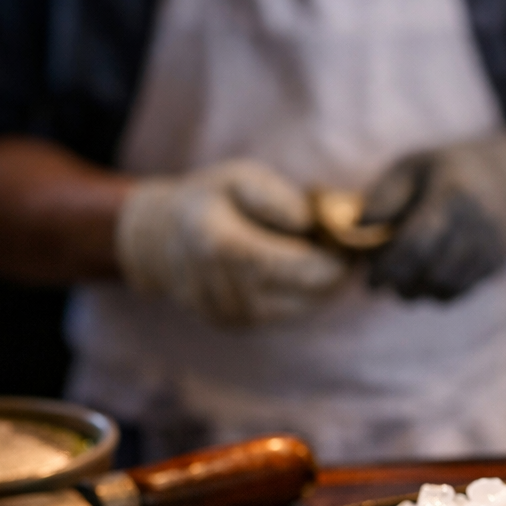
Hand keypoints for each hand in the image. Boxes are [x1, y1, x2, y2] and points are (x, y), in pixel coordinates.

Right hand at [115, 159, 348, 327]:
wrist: (158, 239)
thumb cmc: (208, 201)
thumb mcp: (240, 179)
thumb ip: (280, 198)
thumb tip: (317, 224)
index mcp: (226, 247)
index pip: (309, 269)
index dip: (339, 257)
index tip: (347, 237)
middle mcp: (228, 291)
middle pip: (315, 296)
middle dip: (335, 272)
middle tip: (336, 246)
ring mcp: (230, 315)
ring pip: (305, 308)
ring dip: (318, 286)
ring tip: (307, 253)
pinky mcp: (234, 326)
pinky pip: (285, 314)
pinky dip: (297, 295)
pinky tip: (287, 271)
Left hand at [359, 131, 505, 300]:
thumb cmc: (448, 170)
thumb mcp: (412, 167)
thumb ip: (385, 196)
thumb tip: (357, 227)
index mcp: (452, 195)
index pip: (417, 244)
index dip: (388, 267)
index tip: (369, 280)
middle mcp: (477, 224)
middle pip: (431, 273)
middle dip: (400, 285)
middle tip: (383, 281)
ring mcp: (491, 247)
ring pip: (446, 290)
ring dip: (418, 293)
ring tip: (402, 281)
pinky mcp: (496, 264)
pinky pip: (459, 292)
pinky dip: (436, 293)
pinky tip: (424, 278)